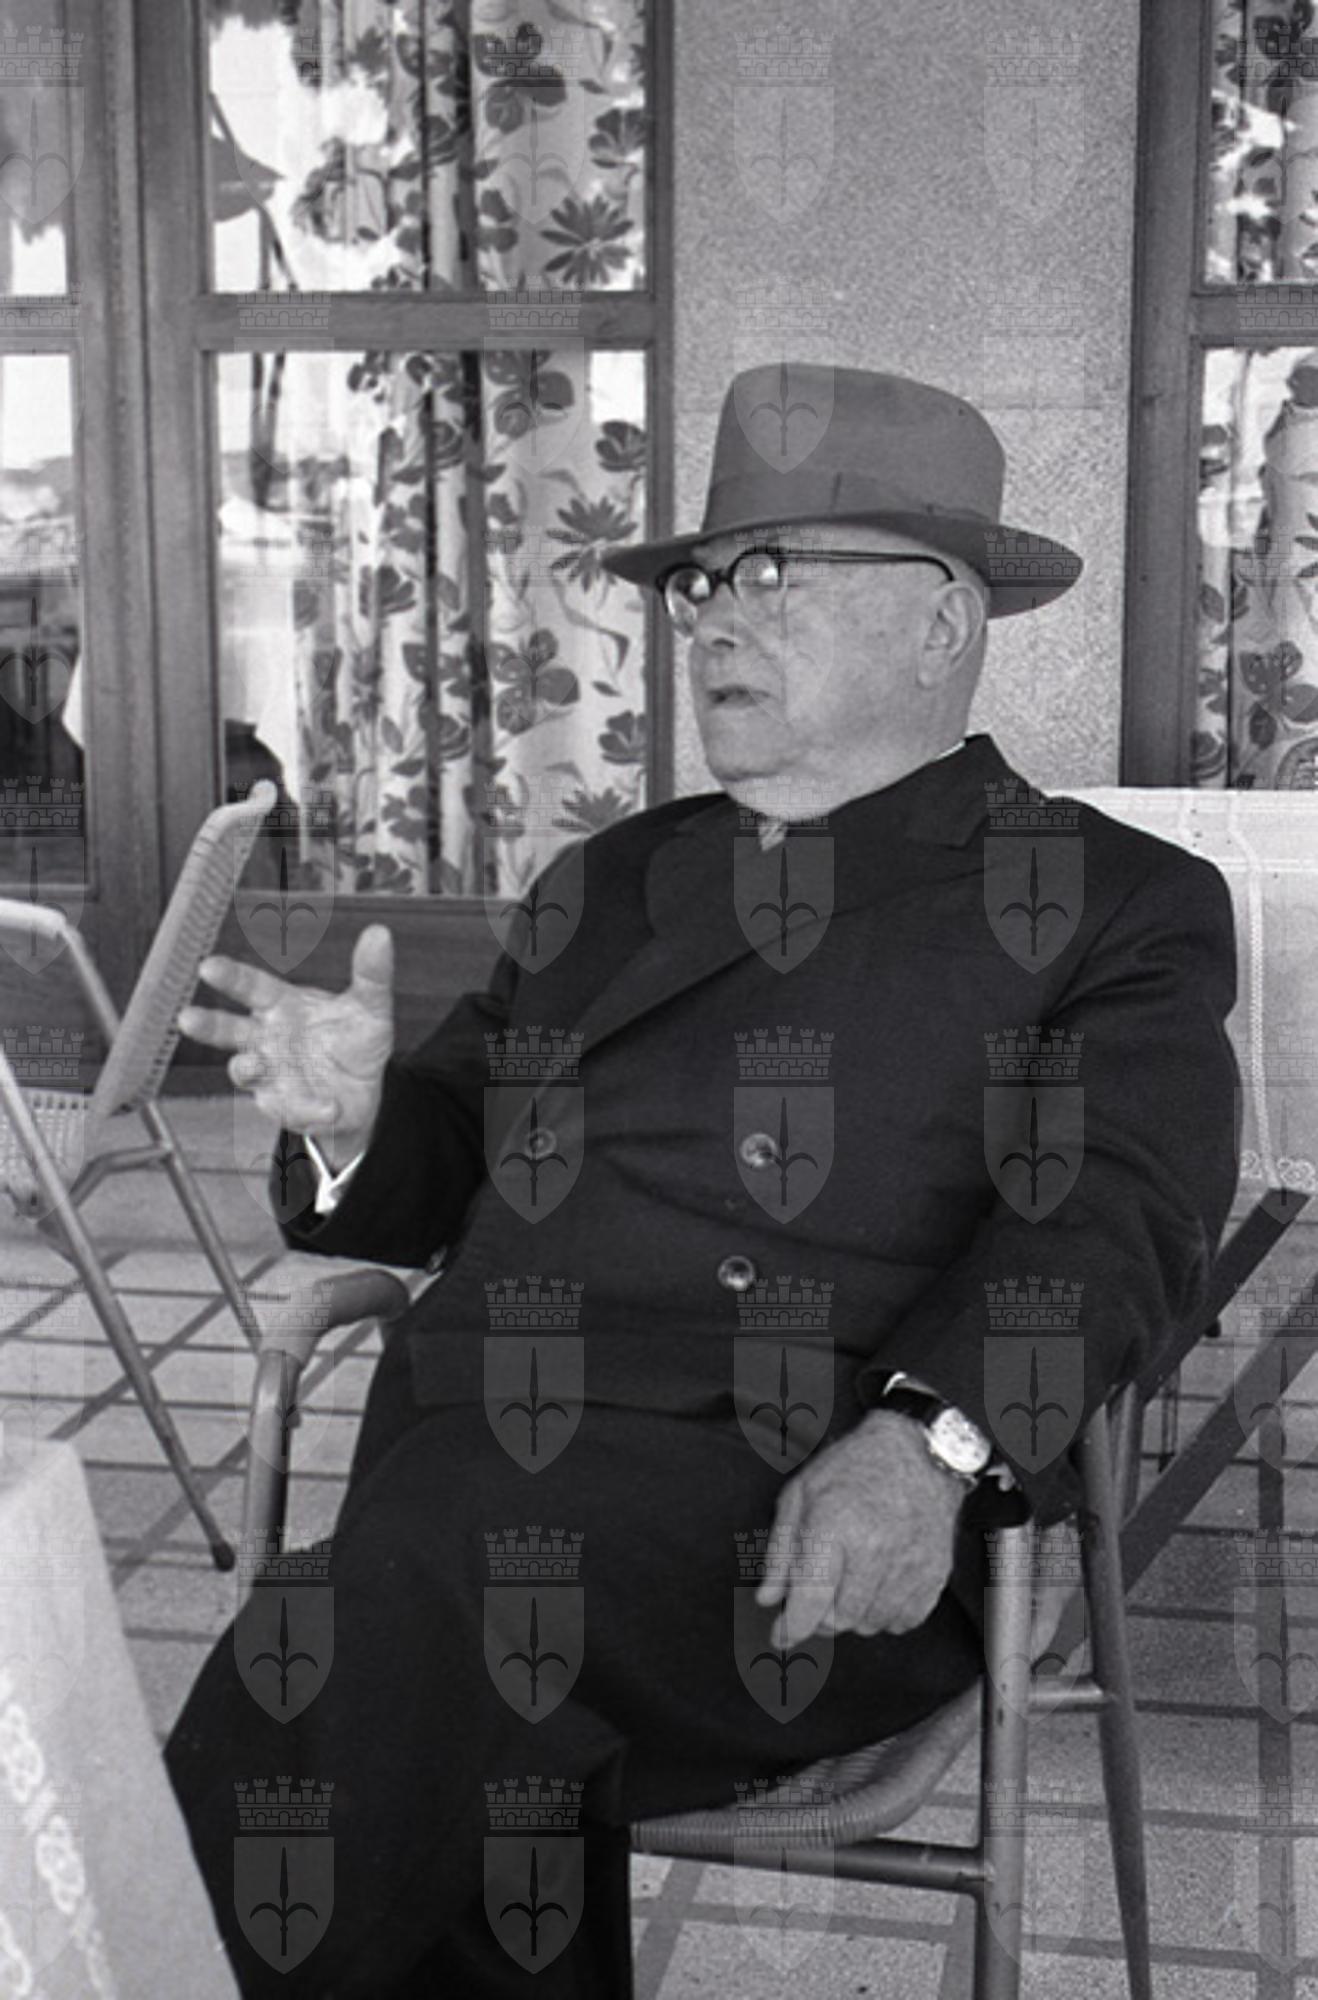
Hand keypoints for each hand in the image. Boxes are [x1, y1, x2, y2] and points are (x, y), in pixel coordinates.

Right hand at [177, 924, 394, 1158]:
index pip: (252, 987)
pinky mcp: (283, 1106)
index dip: (231, 977)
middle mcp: (266, 1038)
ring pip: (244, 1071)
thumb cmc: (355, 1040)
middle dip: (208, 1024)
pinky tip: (329, 1107)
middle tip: (186, 1017)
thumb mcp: (371, 1006)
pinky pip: (288, 1108)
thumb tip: (380, 933)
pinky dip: (308, 1109)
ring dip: (246, 1068)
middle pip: (229, 1030)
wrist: (364, 1091)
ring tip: (254, 1064)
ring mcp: (269, 1074)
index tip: (208, 967)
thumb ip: (372, 973)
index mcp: (282, 1006)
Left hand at [754, 1410, 965, 1645]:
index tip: (780, 1636)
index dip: (790, 1628)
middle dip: (820, 1614)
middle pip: (838, 1620)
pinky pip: (903, 1621)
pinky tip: (877, 1585)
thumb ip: (780, 1551)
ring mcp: (909, 1565)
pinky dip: (885, 1613)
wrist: (918, 1453)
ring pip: (869, 1625)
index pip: (810, 1602)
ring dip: (853, 1614)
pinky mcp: (934, 1575)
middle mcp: (876, 1550)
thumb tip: (768, 1600)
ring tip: (850, 1578)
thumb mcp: (801, 1494)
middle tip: (818, 1590)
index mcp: (836, 1526)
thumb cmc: (854, 1468)